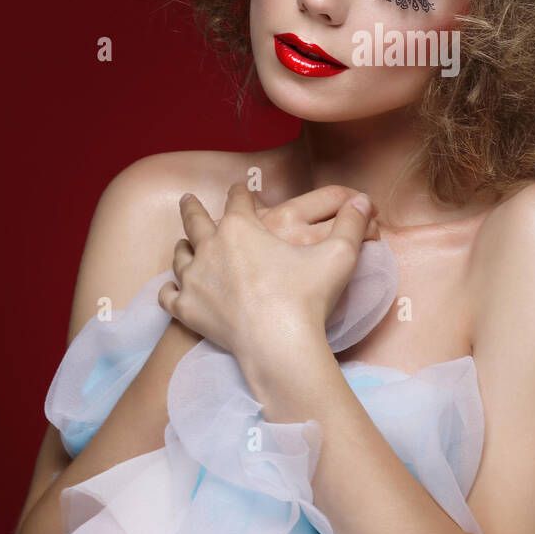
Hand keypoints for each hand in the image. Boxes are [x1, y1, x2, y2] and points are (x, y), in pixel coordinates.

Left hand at [157, 182, 379, 371]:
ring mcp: (194, 279)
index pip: (238, 199)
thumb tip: (365, 200)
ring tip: (184, 244)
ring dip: (183, 246)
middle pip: (194, 219)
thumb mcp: (339, 255)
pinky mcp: (187, 310)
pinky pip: (169, 294)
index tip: (241, 188)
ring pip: (179, 254)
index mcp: (242, 226)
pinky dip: (171, 288)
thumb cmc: (307, 298)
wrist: (279, 344)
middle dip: (192, 207)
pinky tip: (175, 288)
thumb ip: (351, 223)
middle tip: (188, 199)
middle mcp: (210, 246)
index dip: (241, 192)